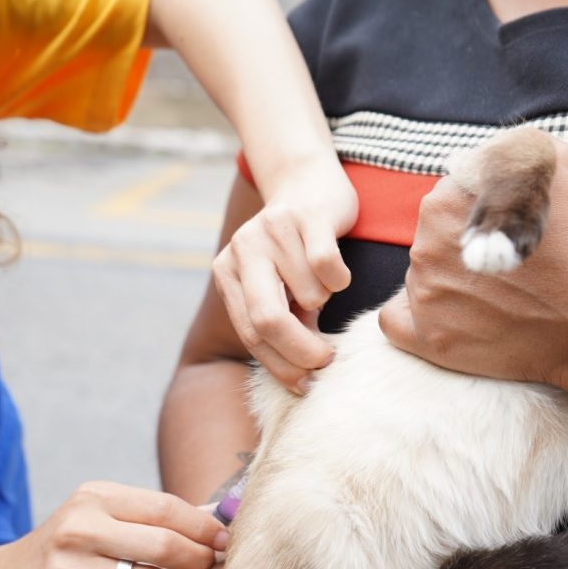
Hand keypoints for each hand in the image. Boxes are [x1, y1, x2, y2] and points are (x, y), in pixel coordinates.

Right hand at [0, 481, 227, 568]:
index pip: (165, 507)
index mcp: (95, 497)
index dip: (202, 525)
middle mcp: (80, 529)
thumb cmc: (73, 542)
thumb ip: (156, 514)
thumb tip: (219, 514)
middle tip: (212, 566)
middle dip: (198, 558)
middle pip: (162, 545)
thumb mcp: (104, 513)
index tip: (224, 538)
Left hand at [213, 163, 358, 392]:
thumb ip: (281, 324)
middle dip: (301, 351)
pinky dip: (340, 278)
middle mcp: (242, 249)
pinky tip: (335, 267)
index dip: (279, 365)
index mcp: (227, 272)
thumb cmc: (297, 250)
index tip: (305, 384)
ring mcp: (271, 230)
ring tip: (321, 280)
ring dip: (326, 298)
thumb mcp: (278, 288)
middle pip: (267, 321)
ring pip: (310, 295)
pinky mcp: (304, 216)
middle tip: (326, 361)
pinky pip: (328, 267)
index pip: (249, 334)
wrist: (309, 184)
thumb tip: (303, 378)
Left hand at [379, 140, 567, 392]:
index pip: (452, 195)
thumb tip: (483, 154)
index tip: (514, 225)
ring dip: (450, 277)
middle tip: (511, 261)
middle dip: (466, 242)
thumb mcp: (558, 163)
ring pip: (422, 274)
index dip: (487, 208)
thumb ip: (508, 147)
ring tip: (500, 292)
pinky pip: (395, 321)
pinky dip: (416, 315)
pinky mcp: (431, 340)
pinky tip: (451, 314)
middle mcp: (424, 247)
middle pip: (434, 236)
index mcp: (444, 201)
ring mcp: (425, 297)